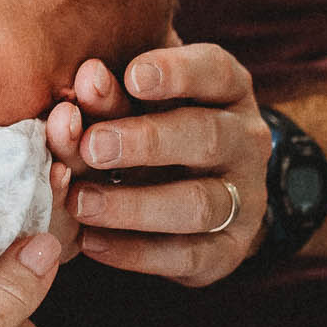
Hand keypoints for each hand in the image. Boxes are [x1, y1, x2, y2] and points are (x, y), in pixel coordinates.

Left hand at [45, 44, 268, 286]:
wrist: (189, 196)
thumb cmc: (148, 128)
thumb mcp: (134, 104)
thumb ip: (111, 96)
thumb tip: (85, 80)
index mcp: (227, 90)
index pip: (215, 71)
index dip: (177, 72)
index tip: (132, 75)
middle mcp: (245, 140)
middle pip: (207, 137)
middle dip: (146, 142)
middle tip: (92, 146)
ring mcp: (244, 198)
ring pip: (198, 203)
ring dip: (134, 205)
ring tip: (81, 202)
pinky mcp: (228, 249)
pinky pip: (186, 255)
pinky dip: (135, 252)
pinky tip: (91, 242)